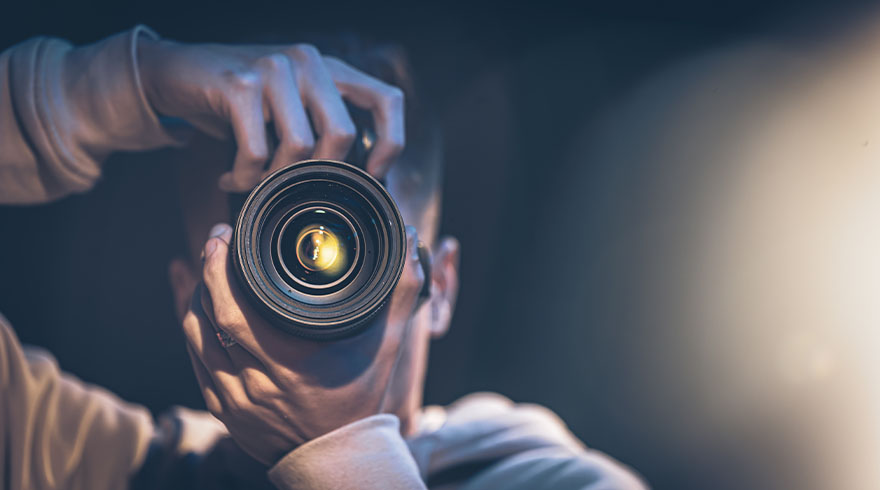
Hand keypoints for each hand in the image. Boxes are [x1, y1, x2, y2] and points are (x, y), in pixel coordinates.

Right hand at [137, 39, 403, 190]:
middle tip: (293, 188)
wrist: (174, 73)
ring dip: (275, 178)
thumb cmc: (238, 102)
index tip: (372, 175)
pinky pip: (257, 150)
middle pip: (341, 134)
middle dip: (318, 174)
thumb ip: (321, 128)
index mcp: (329, 69)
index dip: (390, 142)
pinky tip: (230, 178)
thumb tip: (356, 182)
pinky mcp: (240, 83)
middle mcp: (308, 62)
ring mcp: (275, 68)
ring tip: (254, 184)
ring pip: (299, 146)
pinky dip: (244, 176)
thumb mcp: (289, 108)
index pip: (386, 99)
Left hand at [170, 223, 425, 464]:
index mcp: (289, 362)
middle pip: (207, 317)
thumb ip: (400, 293)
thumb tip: (410, 242)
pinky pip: (197, 362)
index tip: (225, 239)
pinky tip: (200, 311)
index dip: (220, 268)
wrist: (338, 457)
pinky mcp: (224, 411)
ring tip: (205, 272)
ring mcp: (234, 400)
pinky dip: (196, 332)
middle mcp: (255, 382)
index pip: (233, 308)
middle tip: (216, 243)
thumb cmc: (361, 398)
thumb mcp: (386, 346)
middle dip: (205, 272)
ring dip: (194, 300)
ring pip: (195, 338)